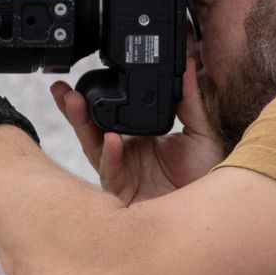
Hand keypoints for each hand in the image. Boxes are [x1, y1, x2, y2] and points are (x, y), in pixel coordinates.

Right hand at [50, 56, 222, 204]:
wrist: (214, 209)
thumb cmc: (204, 177)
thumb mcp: (200, 131)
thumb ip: (190, 99)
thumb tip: (188, 64)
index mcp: (138, 139)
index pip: (111, 115)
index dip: (95, 98)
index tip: (86, 77)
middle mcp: (124, 155)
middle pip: (92, 128)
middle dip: (74, 108)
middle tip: (61, 88)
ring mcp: (121, 174)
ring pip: (93, 147)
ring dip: (82, 124)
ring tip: (74, 103)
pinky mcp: (123, 194)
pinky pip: (111, 173)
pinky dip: (111, 156)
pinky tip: (112, 141)